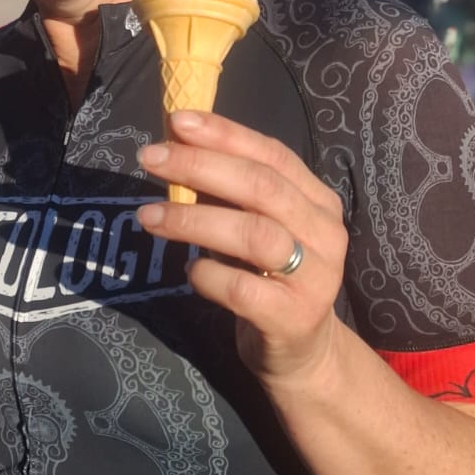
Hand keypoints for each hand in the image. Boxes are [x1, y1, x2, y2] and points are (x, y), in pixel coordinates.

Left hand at [136, 110, 349, 387]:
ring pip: (254, 235)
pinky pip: (244, 288)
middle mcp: (325, 233)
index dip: (224, 133)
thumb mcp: (256, 227)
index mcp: (317, 200)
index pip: (272, 154)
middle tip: (149, 158)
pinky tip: (189, 271)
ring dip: (194, 220)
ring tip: (148, 216)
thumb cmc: (269, 278)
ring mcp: (317, 277)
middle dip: (200, 166)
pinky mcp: (295, 317)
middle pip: (262, 187)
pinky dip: (209, 275)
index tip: (176, 120)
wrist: (304, 354)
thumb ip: (227, 191)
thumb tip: (173, 143)